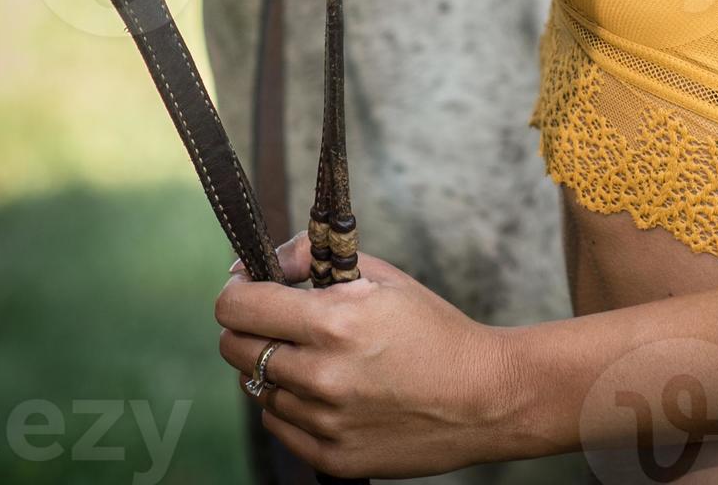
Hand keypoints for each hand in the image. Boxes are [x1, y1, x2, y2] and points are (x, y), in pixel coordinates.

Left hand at [215, 232, 524, 477]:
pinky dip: (289, 401)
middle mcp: (322, 376)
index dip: (235, 289)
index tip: (245, 283)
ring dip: (274, 365)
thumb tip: (270, 259)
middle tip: (276, 316)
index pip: (239, 308)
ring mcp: (324, 423)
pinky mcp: (331, 459)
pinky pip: (278, 422)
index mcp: (335, 323)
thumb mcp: (384, 276)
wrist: (482, 397)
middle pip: (235, 349)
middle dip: (247, 325)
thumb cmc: (434, 329)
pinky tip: (323, 387)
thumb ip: (317, 258)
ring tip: (314, 353)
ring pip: (256, 387)